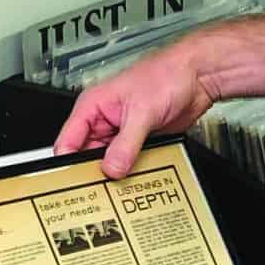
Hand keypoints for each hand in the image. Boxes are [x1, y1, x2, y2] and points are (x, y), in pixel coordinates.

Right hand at [53, 41, 221, 177]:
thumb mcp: (142, 112)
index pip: (68, 140)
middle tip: (98, 189)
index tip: (72, 182)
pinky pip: (128, 161)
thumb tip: (112, 168)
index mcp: (93, 105)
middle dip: (93, 171)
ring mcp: (121, 131)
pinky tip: (135, 177)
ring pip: (108, 161)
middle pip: (86, 155)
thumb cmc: (167, 74)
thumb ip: (126, 144)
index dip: (66, 163)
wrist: (198, 76)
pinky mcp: (139, 140)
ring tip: (118, 185)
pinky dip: (131, 170)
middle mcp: (104, 119)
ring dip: (114, 172)